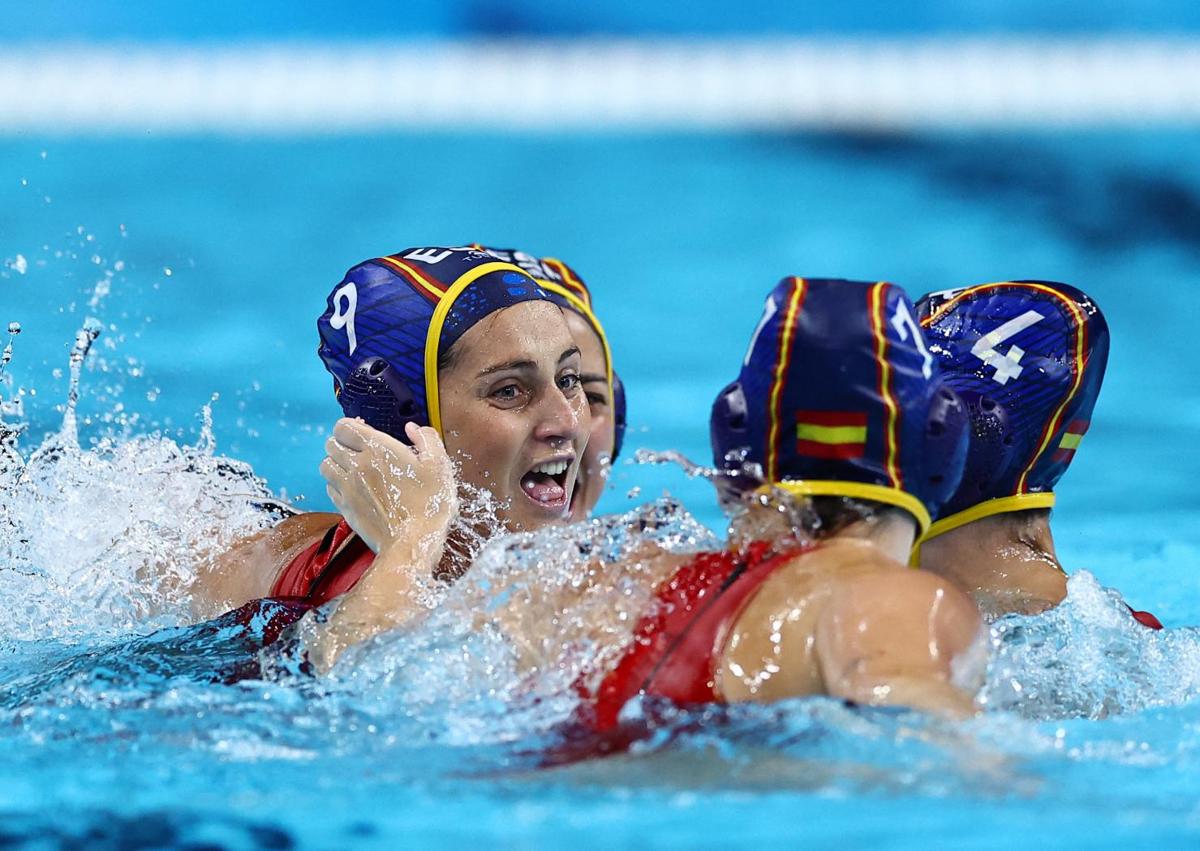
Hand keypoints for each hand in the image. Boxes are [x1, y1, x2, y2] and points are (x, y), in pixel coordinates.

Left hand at [319, 419, 457, 555]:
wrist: (413, 542)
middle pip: (331, 444)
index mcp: (378, 449)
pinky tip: (352, 488)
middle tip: (358, 450)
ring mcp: (348, 488)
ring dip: (335, 463)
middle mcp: (357, 465)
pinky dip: (336, 484)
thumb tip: (412, 428)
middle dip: (342, 443)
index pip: (344, 427)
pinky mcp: (345, 508)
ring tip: (352, 468)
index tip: (363, 431)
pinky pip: (329, 488)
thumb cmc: (429, 504)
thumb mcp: (439, 466)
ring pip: (326, 465)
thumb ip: (427, 439)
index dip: (350, 426)